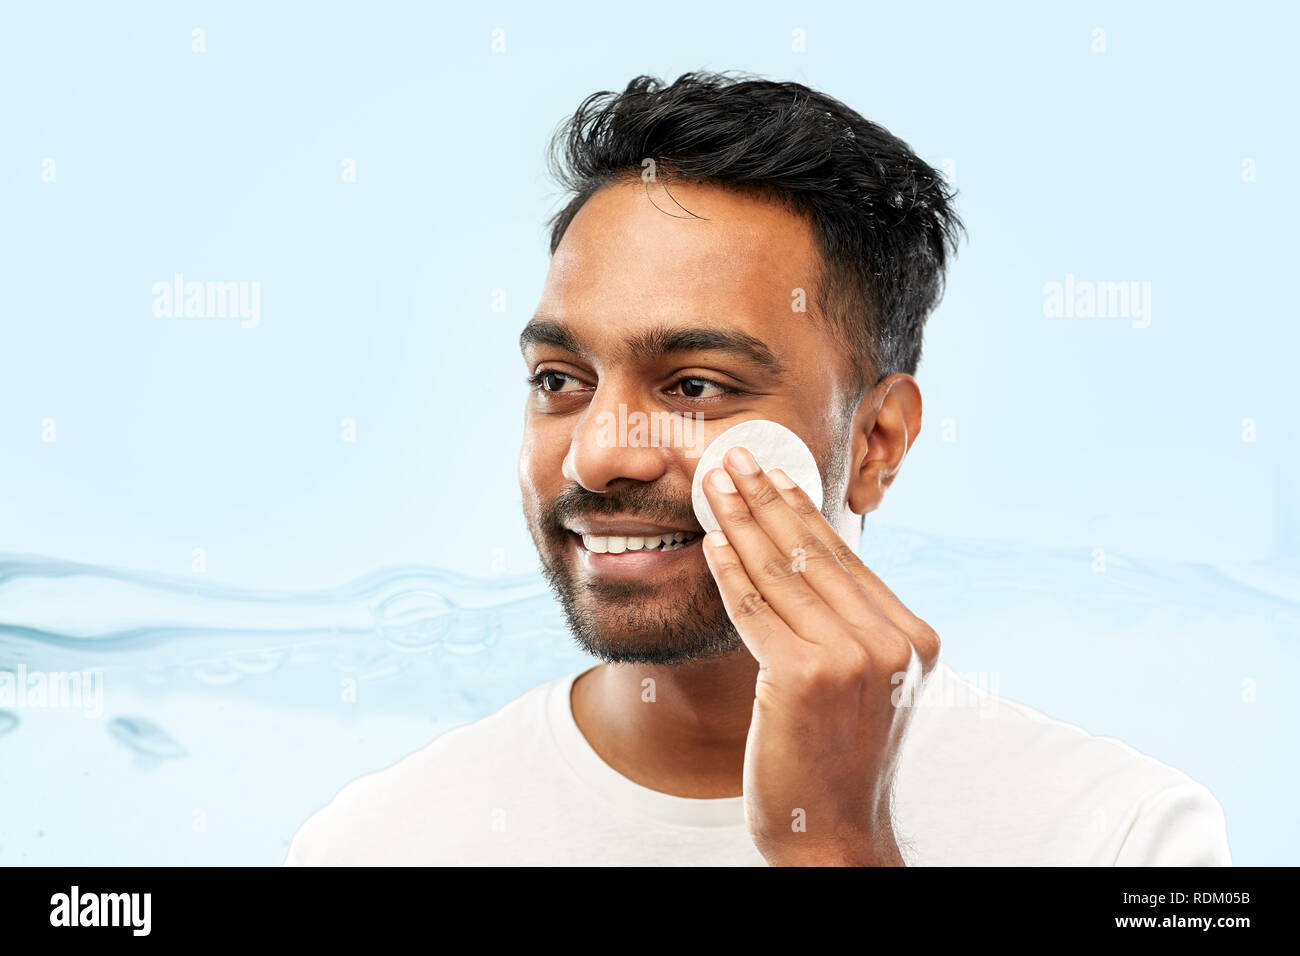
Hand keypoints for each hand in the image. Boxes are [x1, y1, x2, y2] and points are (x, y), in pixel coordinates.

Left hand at [700, 445, 940, 865]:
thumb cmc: (839, 759)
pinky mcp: (803, 676)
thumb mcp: (864, 685)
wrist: (835, 835)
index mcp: (915, 639)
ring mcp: (851, 659)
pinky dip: (729, 571)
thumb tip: (805, 555)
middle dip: (769, 498)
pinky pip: (755, 610)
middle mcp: (892, 643)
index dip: (805, 511)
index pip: (847, 560)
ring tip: (715, 484)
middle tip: (735, 457)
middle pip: (815, 554)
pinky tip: (712, 541)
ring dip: (742, 520)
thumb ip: (850, 626)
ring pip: (782, 574)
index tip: (776, 473)